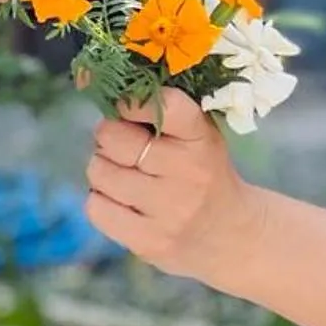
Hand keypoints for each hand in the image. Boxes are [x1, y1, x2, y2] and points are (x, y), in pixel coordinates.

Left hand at [83, 86, 258, 283]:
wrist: (231, 234)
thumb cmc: (203, 172)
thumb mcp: (199, 135)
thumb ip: (160, 111)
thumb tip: (94, 84)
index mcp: (202, 139)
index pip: (164, 106)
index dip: (133, 102)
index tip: (126, 107)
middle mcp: (188, 173)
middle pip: (116, 139)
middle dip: (108, 136)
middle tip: (118, 144)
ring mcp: (168, 211)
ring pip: (100, 172)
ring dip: (101, 168)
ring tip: (121, 173)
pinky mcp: (148, 242)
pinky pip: (96, 209)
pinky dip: (100, 200)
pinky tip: (120, 200)